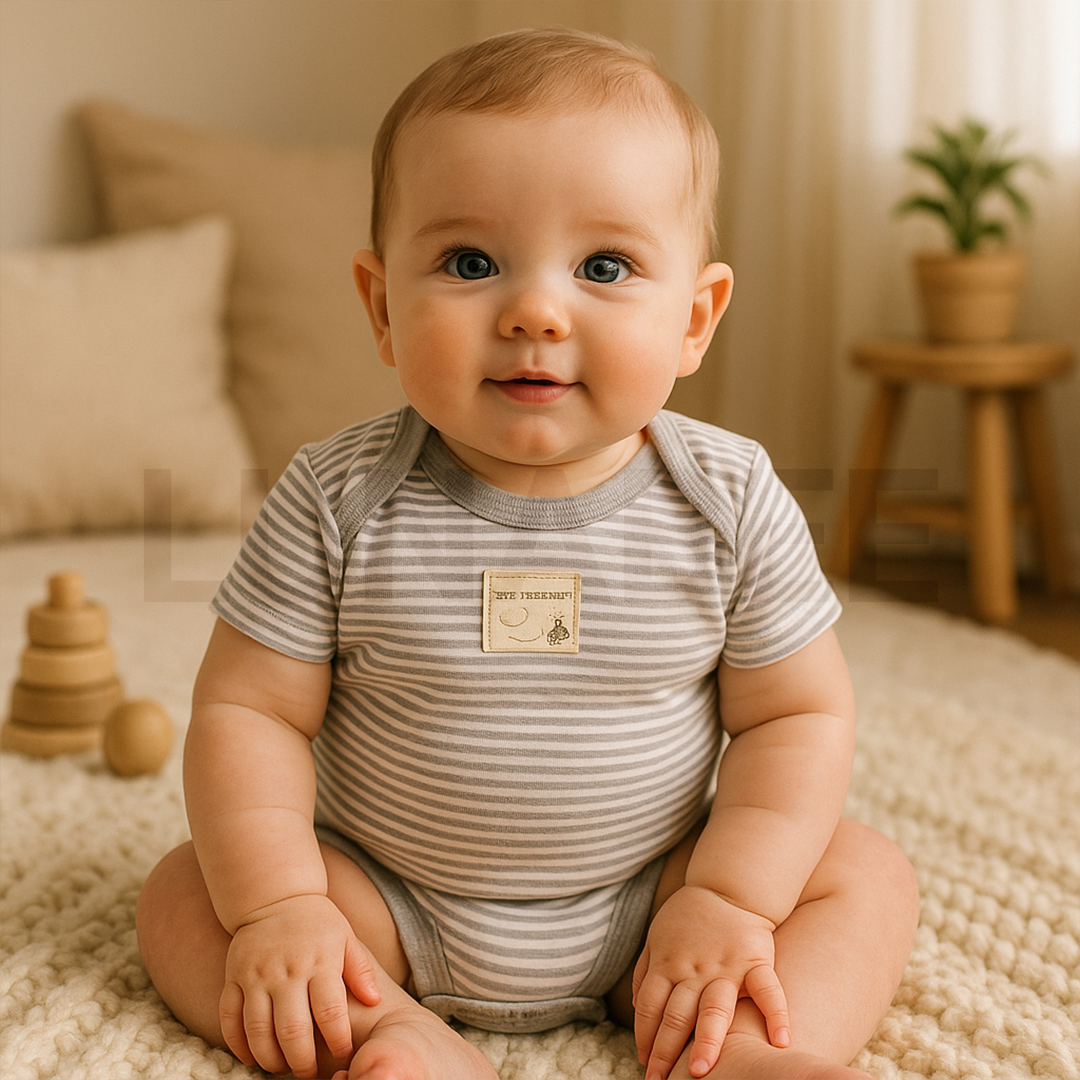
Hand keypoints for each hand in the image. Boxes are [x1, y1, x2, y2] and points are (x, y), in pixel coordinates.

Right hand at [219, 894, 380, 1077]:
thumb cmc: (318, 923)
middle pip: (292, 1030)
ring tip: (282, 1068)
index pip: (330, 1012)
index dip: (337, 1040)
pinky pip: (229, 1018)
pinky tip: (251, 1056)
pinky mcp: (233, 977)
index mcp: (320, 961)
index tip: (343, 1054)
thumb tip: (374, 1000)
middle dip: (302, 1061)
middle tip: (309, 1074)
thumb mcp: (346, 938)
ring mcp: (256, 974)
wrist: (276, 895)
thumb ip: (360, 970)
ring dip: (270, 1058)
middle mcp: (287, 970)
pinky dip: (237, 1044)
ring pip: (258, 1031)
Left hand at [632, 886, 789, 1078]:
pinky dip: (777, 1014)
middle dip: (667, 1050)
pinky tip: (782, 1041)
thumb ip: (646, 972)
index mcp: (667, 963)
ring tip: (702, 1070)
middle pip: (677, 1013)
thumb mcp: (657, 937)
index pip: (650, 1006)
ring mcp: (726, 966)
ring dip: (706, 1040)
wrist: (727, 887)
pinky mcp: (756, 960)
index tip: (645, 1064)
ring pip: (714, 1008)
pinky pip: (767, 989)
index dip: (645, 1037)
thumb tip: (636, 1008)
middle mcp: (694, 968)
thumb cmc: (688, 917)